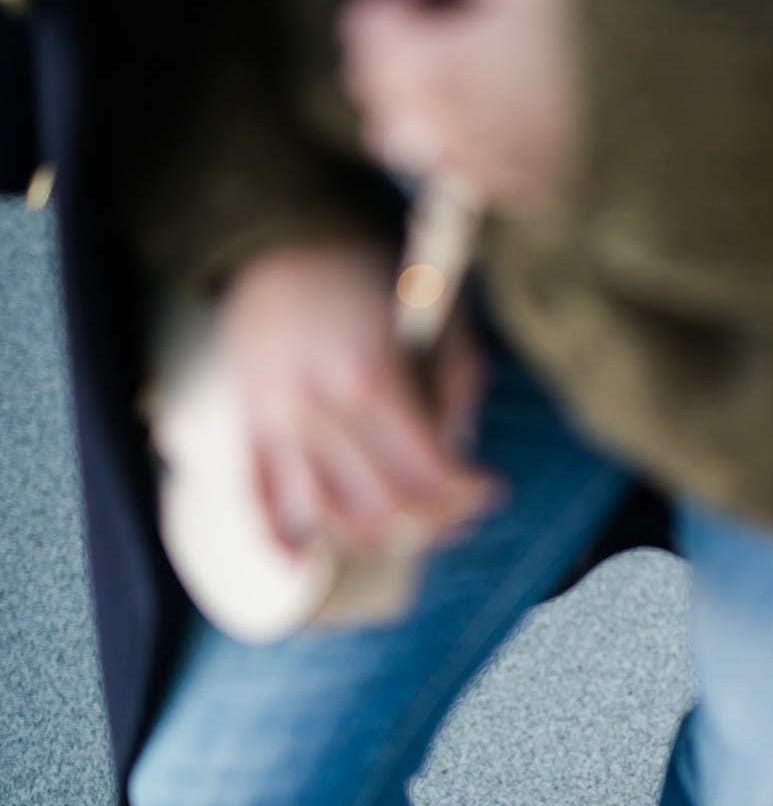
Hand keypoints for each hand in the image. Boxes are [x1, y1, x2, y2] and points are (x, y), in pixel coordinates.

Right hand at [216, 239, 499, 557]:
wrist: (280, 240)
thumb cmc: (367, 275)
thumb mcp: (436, 316)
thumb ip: (457, 387)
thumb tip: (459, 454)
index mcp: (372, 379)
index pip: (429, 473)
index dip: (468, 494)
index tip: (490, 491)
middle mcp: (321, 411)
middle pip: (386, 504)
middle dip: (435, 522)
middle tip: (461, 517)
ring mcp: (279, 425)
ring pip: (331, 516)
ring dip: (377, 539)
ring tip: (409, 531)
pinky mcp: (250, 429)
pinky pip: (257, 500)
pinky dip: (278, 542)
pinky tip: (303, 565)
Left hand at [337, 0, 576, 213]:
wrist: (646, 86)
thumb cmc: (578, 10)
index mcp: (427, 65)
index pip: (363, 24)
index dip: (400, 1)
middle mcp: (434, 127)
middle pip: (368, 82)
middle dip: (399, 52)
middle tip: (459, 32)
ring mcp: (460, 165)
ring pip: (392, 132)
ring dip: (415, 101)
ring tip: (472, 74)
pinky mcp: (488, 190)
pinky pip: (436, 167)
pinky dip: (451, 140)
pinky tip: (493, 114)